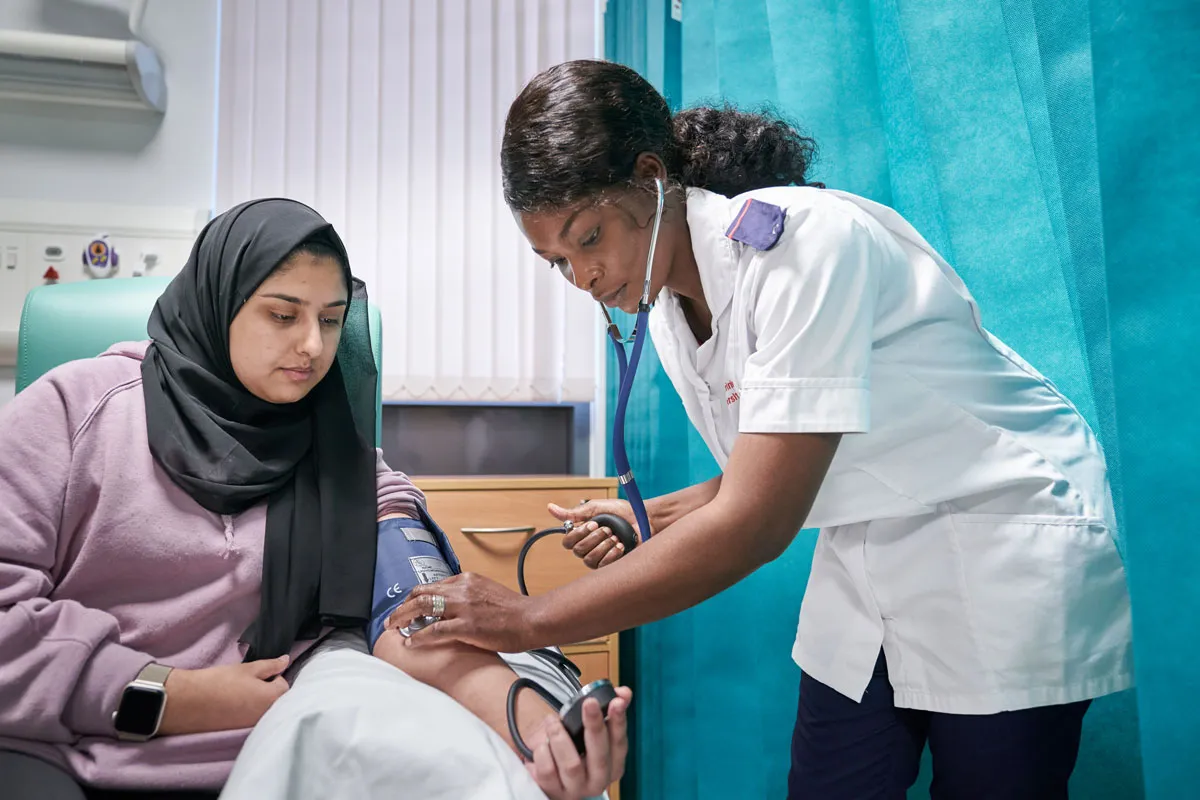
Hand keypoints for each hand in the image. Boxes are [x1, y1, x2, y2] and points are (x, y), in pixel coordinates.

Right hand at [157, 655, 290, 734]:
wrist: (190, 702)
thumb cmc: (220, 681)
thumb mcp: (248, 669)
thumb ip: (270, 665)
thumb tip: (286, 660)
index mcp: (272, 698)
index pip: (284, 684)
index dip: (272, 676)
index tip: (257, 674)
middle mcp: (267, 715)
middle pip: (276, 700)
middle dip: (267, 691)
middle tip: (248, 684)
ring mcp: (254, 726)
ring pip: (264, 711)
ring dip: (258, 703)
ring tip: (239, 694)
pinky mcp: (241, 732)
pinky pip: (252, 721)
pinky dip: (247, 713)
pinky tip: (233, 706)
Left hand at [385, 573, 539, 652]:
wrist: (531, 620)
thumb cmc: (514, 611)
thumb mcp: (488, 592)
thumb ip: (468, 595)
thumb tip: (451, 605)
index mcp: (467, 580)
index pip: (433, 585)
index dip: (416, 597)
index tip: (408, 607)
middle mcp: (462, 589)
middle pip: (422, 593)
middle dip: (403, 606)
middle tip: (393, 618)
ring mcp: (463, 607)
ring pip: (423, 607)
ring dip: (403, 617)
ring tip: (393, 627)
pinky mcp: (466, 626)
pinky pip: (434, 631)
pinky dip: (418, 636)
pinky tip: (410, 642)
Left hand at [527, 688, 631, 799]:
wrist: (550, 766)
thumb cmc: (575, 744)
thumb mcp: (590, 726)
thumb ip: (608, 707)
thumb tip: (623, 692)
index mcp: (614, 764)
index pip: (619, 743)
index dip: (619, 722)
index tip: (616, 701)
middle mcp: (598, 780)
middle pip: (599, 756)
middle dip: (595, 726)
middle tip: (589, 703)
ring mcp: (575, 789)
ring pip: (571, 765)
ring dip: (560, 737)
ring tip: (552, 721)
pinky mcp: (552, 791)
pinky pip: (547, 770)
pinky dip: (543, 751)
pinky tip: (543, 744)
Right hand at [549, 499, 641, 568]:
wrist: (642, 518)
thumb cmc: (620, 512)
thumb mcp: (596, 508)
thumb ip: (575, 512)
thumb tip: (550, 507)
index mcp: (582, 535)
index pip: (567, 542)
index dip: (579, 534)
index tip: (593, 523)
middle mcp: (588, 548)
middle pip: (578, 551)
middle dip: (595, 538)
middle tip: (608, 528)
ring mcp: (599, 558)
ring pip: (589, 559)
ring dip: (604, 545)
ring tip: (615, 537)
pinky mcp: (611, 565)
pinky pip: (603, 566)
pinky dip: (612, 554)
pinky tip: (620, 545)